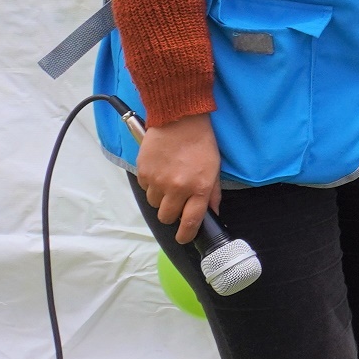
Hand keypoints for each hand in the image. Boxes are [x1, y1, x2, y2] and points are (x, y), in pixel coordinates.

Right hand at [136, 112, 222, 245]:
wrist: (179, 119)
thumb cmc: (201, 142)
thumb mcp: (214, 168)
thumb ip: (212, 193)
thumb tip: (212, 212)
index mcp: (199, 188)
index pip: (191, 221)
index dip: (186, 234)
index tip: (184, 238)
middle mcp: (177, 188)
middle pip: (167, 217)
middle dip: (171, 214)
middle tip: (176, 202)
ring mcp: (158, 181)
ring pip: (154, 204)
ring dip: (160, 198)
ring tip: (168, 181)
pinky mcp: (143, 173)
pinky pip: (145, 189)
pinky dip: (151, 185)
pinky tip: (160, 171)